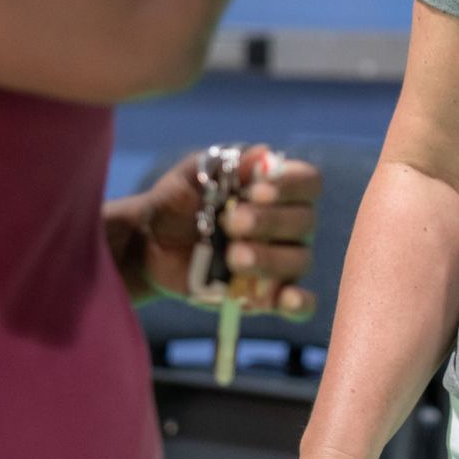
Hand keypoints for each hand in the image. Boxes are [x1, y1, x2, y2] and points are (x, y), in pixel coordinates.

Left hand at [107, 144, 320, 314]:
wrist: (149, 244)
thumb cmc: (176, 201)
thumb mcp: (191, 175)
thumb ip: (224, 163)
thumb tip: (262, 154)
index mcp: (277, 189)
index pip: (309, 181)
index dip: (291, 185)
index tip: (255, 191)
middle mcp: (288, 225)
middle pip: (306, 221)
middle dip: (270, 221)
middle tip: (231, 223)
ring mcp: (281, 262)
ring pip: (299, 260)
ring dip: (269, 258)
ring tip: (232, 257)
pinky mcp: (267, 296)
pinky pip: (299, 303)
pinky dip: (298, 303)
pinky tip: (283, 300)